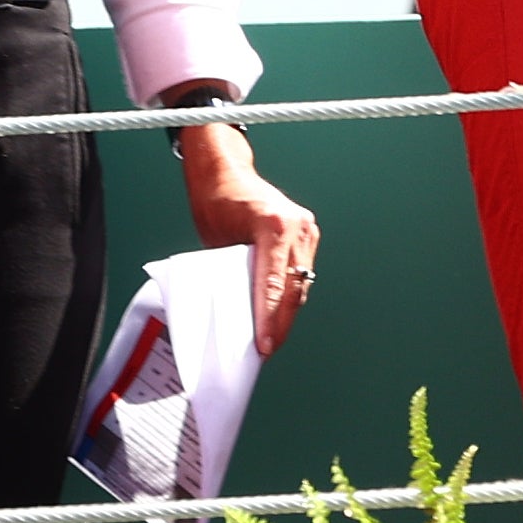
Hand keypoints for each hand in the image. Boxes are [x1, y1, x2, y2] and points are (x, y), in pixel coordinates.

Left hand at [176, 117, 321, 352]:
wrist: (225, 173)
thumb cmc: (216, 201)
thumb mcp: (217, 242)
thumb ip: (232, 274)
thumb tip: (235, 313)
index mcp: (274, 226)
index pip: (274, 284)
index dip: (269, 319)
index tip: (264, 344)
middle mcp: (298, 227)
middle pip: (293, 288)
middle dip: (280, 322)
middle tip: (267, 349)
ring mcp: (307, 230)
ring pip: (301, 283)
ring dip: (286, 311)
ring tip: (271, 338)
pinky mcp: (306, 234)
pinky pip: (300, 272)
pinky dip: (288, 294)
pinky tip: (277, 314)